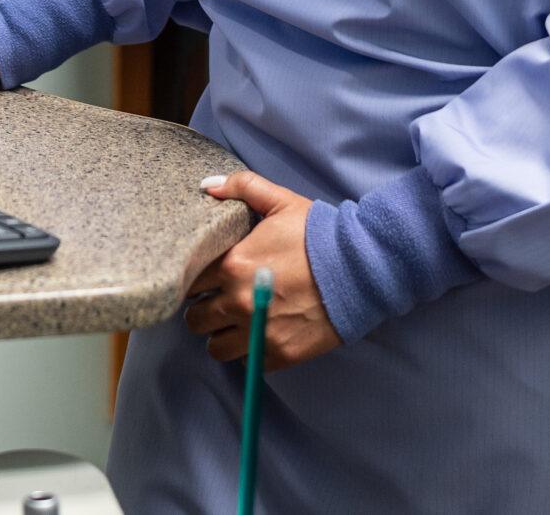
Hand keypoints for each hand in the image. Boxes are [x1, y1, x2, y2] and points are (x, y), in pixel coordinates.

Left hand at [181, 172, 342, 370]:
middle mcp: (238, 302)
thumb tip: (207, 186)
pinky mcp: (279, 354)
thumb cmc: (318, 235)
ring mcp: (258, 332)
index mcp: (232, 265)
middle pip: (195, 319)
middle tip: (218, 303)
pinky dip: (249, 352)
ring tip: (235, 324)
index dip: (194, 280)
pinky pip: (246, 363)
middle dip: (203, 310)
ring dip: (221, 336)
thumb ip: (241, 187)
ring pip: (215, 348)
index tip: (205, 280)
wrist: (361, 269)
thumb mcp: (281, 202)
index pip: (188, 282)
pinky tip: (260, 334)